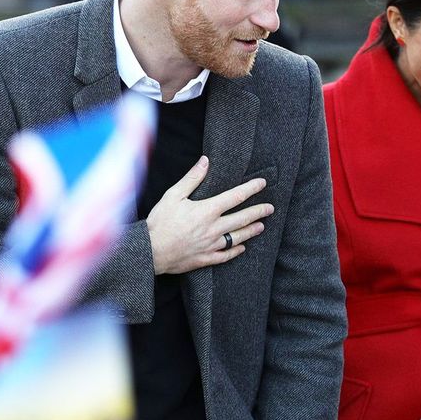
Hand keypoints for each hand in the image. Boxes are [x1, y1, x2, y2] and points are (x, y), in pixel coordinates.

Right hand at [146, 156, 273, 274]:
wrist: (150, 251)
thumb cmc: (160, 222)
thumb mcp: (173, 195)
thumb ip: (192, 179)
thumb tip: (205, 161)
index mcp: (207, 210)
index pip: (236, 196)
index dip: (251, 189)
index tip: (262, 183)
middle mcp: (214, 228)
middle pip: (243, 218)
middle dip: (259, 212)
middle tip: (270, 208)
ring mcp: (211, 245)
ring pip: (238, 237)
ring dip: (251, 230)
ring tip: (262, 226)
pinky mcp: (206, 258)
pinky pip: (226, 255)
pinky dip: (236, 251)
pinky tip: (242, 248)